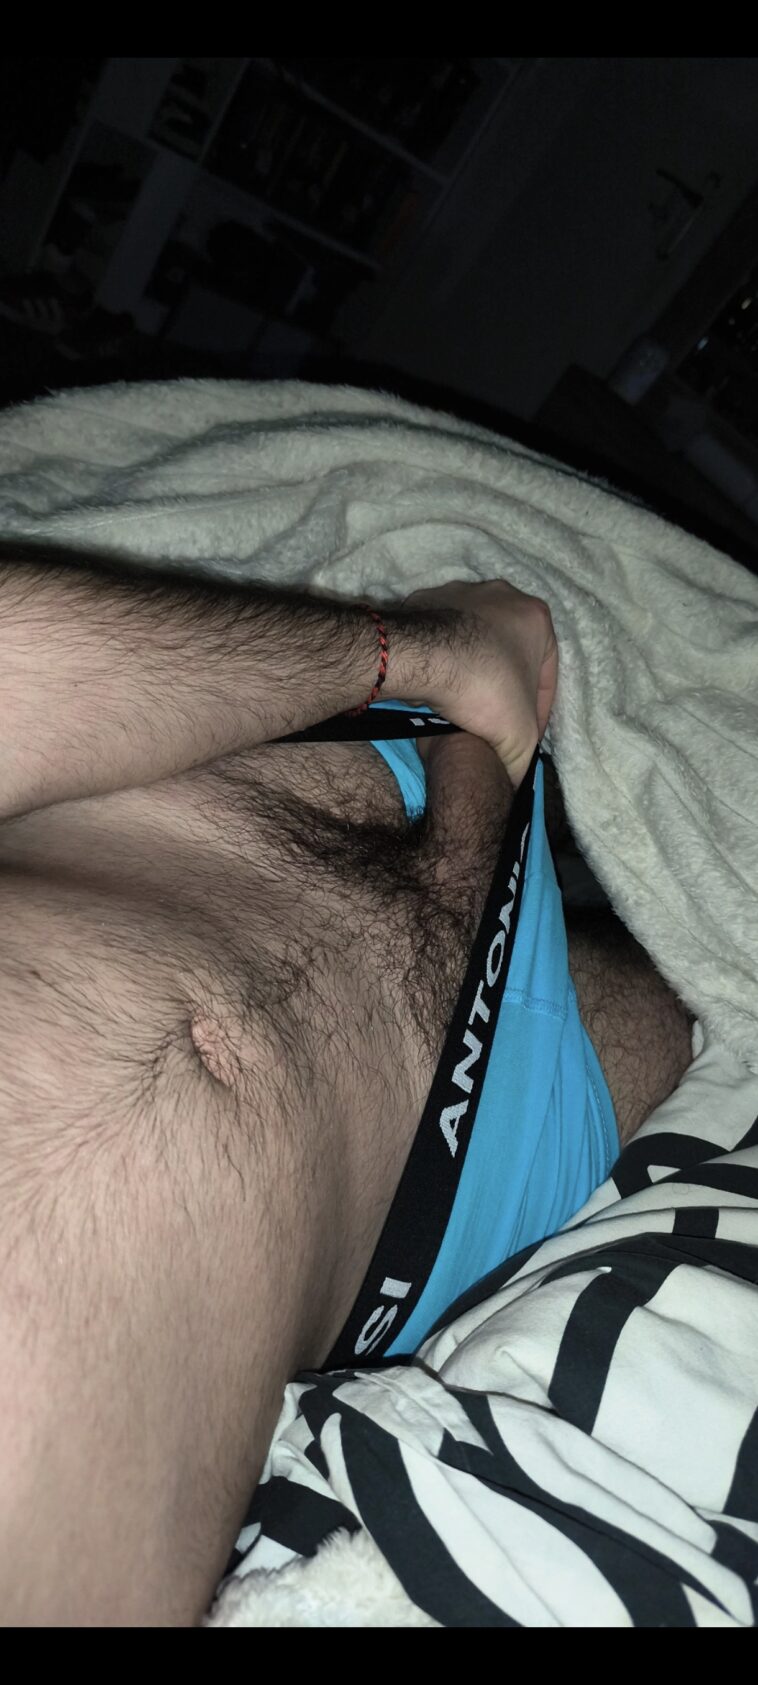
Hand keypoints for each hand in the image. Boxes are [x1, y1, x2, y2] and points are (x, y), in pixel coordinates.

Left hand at [398, 579, 557, 787]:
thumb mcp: (519, 737)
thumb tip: (514, 781)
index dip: (538, 711)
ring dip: (473, 669)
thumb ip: (524, 759)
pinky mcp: (427, 597)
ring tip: (461, 703)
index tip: (524, 734)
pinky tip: (436, 684)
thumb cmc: (483, 690)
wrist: (421, 660)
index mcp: (537, 618)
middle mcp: (504, 594)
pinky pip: (440, 636)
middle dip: (505, 687)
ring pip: (475, 641)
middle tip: (493, 718)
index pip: (546, 674)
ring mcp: (462, 591)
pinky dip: (442, 658)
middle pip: (511, 653)